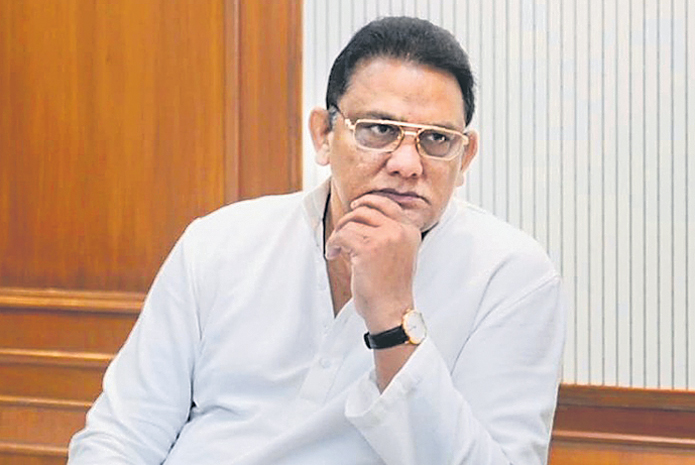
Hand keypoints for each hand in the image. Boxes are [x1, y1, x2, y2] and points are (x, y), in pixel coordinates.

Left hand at [325, 194, 421, 331]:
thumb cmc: (391, 287)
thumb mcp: (400, 253)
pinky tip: (333, 255)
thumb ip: (390, 233)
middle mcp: (399, 230)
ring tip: (337, 249)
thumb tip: (363, 214)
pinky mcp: (367, 248)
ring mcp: (385, 238)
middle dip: (348, 220)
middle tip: (340, 233)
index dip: (368, 201)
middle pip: (365, 210)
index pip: (387, 204)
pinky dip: (333, 244)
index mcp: (410, 230)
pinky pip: (341, 235)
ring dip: (338, 235)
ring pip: (350, 223)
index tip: (355, 205)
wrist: (392, 310)